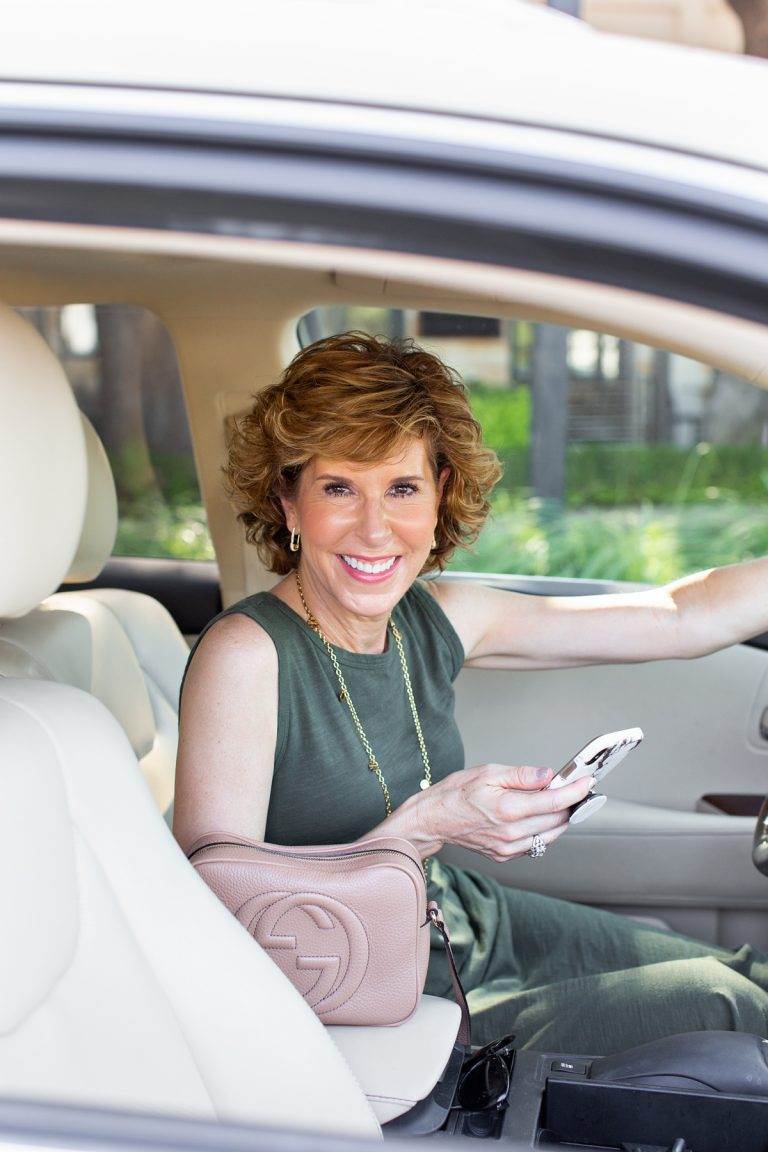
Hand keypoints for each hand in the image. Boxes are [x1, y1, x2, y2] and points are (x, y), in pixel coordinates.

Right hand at [419, 762, 595, 861]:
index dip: (575, 791)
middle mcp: (511, 833)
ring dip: (559, 818)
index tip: (588, 782)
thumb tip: (548, 775)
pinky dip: (542, 829)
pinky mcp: (504, 855)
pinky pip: (534, 843)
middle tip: (575, 787)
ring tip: (558, 801)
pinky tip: (535, 816)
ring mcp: (508, 848)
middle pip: (557, 820)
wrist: (433, 820)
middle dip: (570, 803)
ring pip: (549, 835)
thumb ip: (521, 775)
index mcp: (508, 809)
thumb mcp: (488, 772)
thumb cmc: (456, 793)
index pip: (554, 802)